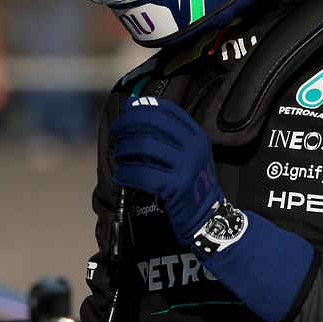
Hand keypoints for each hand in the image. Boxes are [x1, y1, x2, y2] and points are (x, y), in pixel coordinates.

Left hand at [109, 97, 221, 240]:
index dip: (143, 107)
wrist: (206, 215)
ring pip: (144, 146)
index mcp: (197, 135)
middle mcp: (194, 146)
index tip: (126, 109)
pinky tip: (120, 175)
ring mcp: (187, 165)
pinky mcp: (177, 185)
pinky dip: (126, 172)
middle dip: (128, 124)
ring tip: (119, 155)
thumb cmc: (189, 182)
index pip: (167, 111)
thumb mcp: (188, 155)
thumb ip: (168, 138)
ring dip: (124, 149)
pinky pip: (142, 173)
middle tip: (116, 131)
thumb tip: (132, 118)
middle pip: (153, 124)